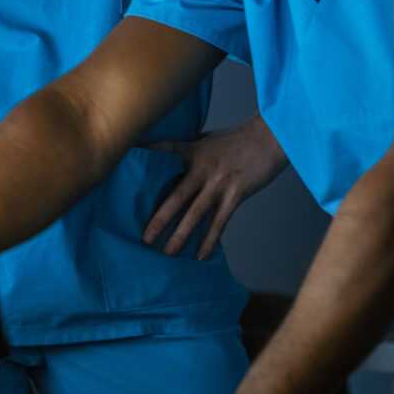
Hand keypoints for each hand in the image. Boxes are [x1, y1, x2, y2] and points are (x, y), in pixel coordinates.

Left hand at [143, 115, 286, 258]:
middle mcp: (202, 167)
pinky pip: (219, 222)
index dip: (144, 155)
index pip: (164, 151)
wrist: (269, 138)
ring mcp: (219, 182)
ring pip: (195, 214)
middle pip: (175, 196)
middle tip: (144, 239)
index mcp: (193, 150)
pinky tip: (201, 255)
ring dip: (181, 235)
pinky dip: (209, 240)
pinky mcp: (236, 194)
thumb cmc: (238, 139)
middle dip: (159, 219)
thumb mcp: (209, 140)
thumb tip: (171, 165)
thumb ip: (191, 153)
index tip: (124, 164)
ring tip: (168, 253)